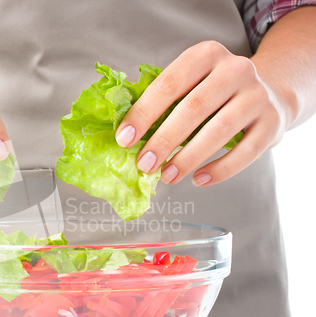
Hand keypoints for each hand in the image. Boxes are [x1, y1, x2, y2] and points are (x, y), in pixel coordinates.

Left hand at [115, 40, 285, 186]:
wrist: (269, 92)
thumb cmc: (215, 93)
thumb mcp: (192, 83)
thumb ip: (164, 102)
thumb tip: (126, 135)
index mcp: (206, 55)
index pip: (170, 83)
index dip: (144, 112)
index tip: (125, 139)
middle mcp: (235, 70)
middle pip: (194, 108)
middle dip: (164, 140)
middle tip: (144, 164)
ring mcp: (257, 96)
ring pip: (219, 130)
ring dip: (188, 158)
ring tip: (167, 176)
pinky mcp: (273, 123)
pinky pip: (246, 152)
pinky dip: (220, 170)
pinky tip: (198, 180)